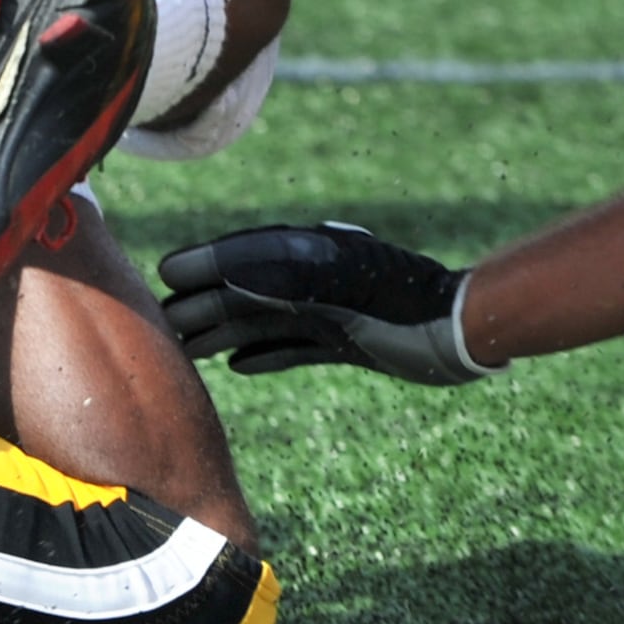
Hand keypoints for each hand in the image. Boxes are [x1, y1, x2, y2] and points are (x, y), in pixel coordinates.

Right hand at [156, 223, 492, 384]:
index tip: (164, 275)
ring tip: (187, 349)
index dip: (203, 265)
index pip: (243, 256)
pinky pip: (293, 347)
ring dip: (224, 332)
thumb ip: (289, 282)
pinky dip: (265, 355)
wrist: (462, 334)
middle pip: (245, 292)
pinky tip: (239, 366)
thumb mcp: (345, 288)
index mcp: (310, 257)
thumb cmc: (408, 304)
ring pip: (262, 321)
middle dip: (202, 305)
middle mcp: (313, 281)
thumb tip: (229, 283)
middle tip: (161, 325)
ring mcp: (329, 311)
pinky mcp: (345, 341)